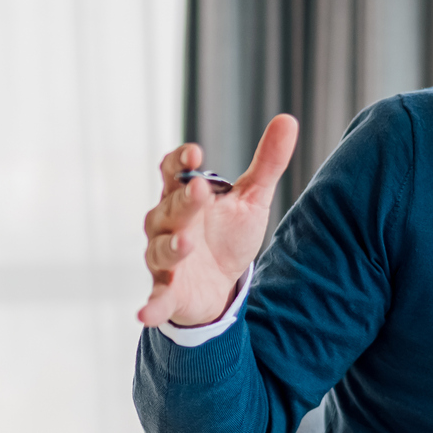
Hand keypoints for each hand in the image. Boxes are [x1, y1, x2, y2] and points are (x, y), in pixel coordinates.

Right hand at [137, 114, 298, 327]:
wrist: (221, 285)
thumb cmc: (228, 235)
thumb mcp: (251, 199)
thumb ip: (267, 162)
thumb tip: (288, 119)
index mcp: (184, 196)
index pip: (173, 172)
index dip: (180, 162)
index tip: (195, 153)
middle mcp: (167, 225)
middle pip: (170, 208)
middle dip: (184, 201)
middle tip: (199, 190)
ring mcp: (164, 259)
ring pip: (160, 250)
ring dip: (171, 246)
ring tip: (186, 243)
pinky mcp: (168, 291)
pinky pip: (156, 298)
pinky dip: (150, 305)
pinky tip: (144, 313)